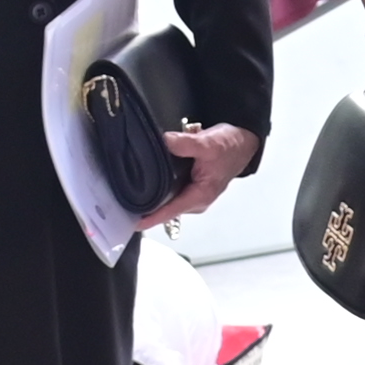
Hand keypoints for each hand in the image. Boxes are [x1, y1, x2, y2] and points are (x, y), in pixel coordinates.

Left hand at [140, 120, 255, 228]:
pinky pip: (169, 191)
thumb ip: (185, 143)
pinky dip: (159, 186)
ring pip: (166, 199)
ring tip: (130, 189)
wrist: (242, 142)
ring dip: (151, 194)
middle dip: (146, 205)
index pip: (171, 211)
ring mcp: (192, 194)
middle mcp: (195, 200)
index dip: (151, 218)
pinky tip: (147, 179)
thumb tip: (165, 141)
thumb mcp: (208, 143)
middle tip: (123, 199)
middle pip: (165, 208)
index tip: (133, 223)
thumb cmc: (230, 147)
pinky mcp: (190, 187)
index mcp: (200, 196)